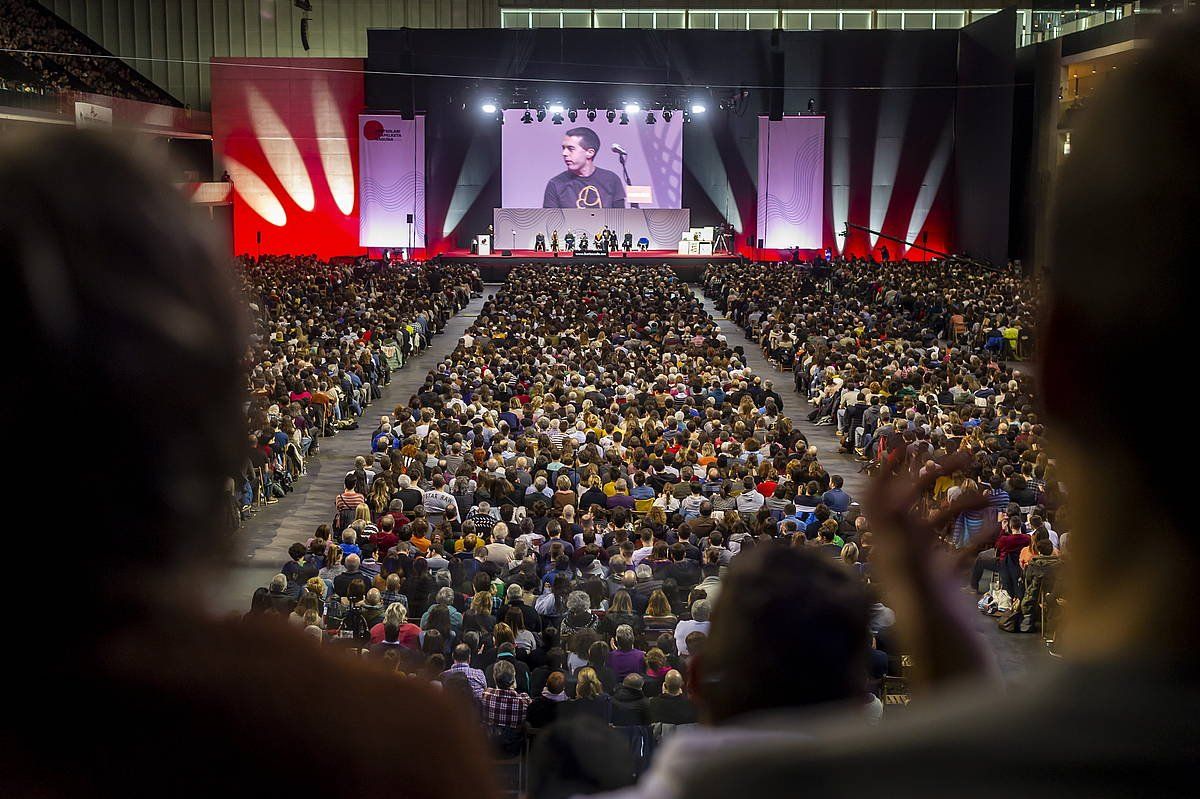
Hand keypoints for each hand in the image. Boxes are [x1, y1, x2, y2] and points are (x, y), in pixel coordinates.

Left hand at [864, 451, 998, 688]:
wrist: (957, 697)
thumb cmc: (941, 654)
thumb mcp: (924, 593)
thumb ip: (907, 549)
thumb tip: (893, 501)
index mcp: (890, 560)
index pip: (880, 503)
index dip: (888, 469)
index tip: (905, 438)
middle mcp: (902, 564)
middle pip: (911, 507)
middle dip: (933, 477)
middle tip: (966, 452)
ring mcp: (924, 577)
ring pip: (938, 527)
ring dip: (962, 505)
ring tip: (991, 491)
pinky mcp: (946, 593)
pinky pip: (959, 554)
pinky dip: (979, 537)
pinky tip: (1001, 527)